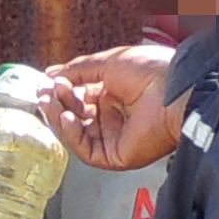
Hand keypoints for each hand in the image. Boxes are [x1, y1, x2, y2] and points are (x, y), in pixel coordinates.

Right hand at [40, 44, 183, 171]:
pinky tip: (67, 118)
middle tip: (44, 93)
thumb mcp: (109, 62)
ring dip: (60, 117)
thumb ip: (78, 70)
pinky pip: (86, 150)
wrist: (174, 91)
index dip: (61, 90)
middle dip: (58, 103)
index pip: (79, 96)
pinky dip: (72, 135)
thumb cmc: (153, 72)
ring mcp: (114, 137)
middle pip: (75, 115)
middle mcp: (114, 117)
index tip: (45, 83)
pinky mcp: (116, 156)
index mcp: (115, 94)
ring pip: (76, 133)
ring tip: (49, 102)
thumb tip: (52, 74)